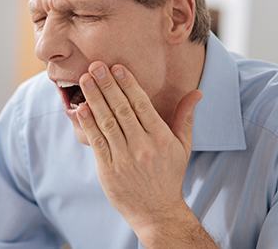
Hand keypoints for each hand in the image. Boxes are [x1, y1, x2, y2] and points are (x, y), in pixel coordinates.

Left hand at [76, 61, 202, 235]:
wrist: (156, 212)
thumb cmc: (169, 175)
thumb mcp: (182, 146)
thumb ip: (184, 117)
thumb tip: (197, 92)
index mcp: (161, 138)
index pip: (142, 105)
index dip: (128, 84)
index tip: (117, 67)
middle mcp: (142, 146)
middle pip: (122, 110)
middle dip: (108, 85)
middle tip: (96, 66)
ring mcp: (124, 158)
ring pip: (107, 123)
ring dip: (94, 99)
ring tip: (85, 80)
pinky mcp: (108, 169)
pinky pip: (97, 142)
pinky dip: (88, 124)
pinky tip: (81, 108)